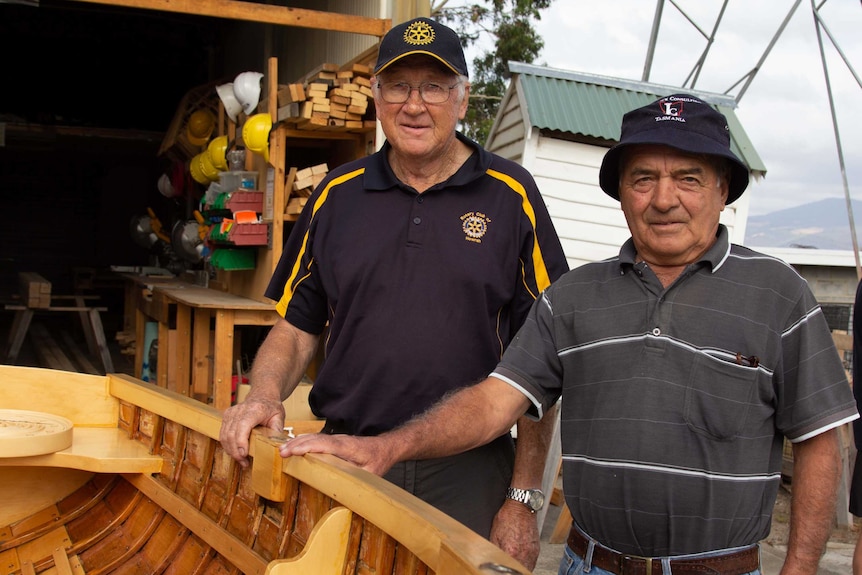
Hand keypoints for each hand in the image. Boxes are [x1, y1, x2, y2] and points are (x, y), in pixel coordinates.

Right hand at [219, 396, 285, 466]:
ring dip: (231, 451)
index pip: (243, 426)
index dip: (241, 442)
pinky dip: (227, 445)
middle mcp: (240, 410)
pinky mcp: (226, 416)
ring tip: (241, 460)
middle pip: (231, 434)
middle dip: (236, 452)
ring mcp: (231, 412)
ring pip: (224, 435)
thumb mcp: (279, 417)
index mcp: (255, 410)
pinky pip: (222, 434)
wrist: (263, 395)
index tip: (244, 455)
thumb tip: (277, 446)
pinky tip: (235, 452)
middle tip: (244, 463)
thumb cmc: (271, 407)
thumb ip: (277, 431)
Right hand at [279, 433, 394, 475]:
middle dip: (296, 444)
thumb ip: (356, 481)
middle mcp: (339, 440)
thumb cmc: (378, 460)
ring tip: (281, 450)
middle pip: (315, 439)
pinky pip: (316, 440)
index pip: (324, 444)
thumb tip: (342, 494)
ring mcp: (336, 439)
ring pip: (314, 438)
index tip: (292, 451)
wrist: (385, 447)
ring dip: (297, 442)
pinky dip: (303, 442)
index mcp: (347, 447)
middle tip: (280, 453)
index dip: (307, 447)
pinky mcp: (334, 442)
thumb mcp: (370, 474)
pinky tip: (293, 447)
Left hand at [490, 500, 540, 570]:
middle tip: (507, 569)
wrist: (521, 508)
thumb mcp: (494, 534)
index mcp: (511, 551)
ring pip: (527, 569)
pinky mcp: (537, 549)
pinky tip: (521, 562)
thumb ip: (494, 550)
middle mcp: (524, 553)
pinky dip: (526, 565)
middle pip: (519, 571)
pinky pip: (532, 563)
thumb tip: (492, 560)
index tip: (502, 569)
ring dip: (520, 569)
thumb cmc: (508, 517)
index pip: (508, 570)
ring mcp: (532, 552)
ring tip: (513, 568)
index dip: (504, 571)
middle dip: (512, 571)